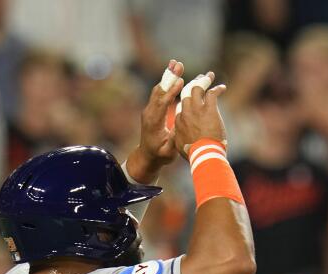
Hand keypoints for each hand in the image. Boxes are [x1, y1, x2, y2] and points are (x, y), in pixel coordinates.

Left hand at [129, 59, 185, 177]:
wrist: (147, 156)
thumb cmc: (160, 156)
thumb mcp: (168, 153)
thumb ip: (173, 142)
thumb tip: (179, 131)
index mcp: (154, 122)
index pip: (162, 104)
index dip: (171, 92)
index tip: (180, 81)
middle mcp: (150, 112)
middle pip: (159, 91)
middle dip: (169, 77)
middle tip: (178, 64)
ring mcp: (150, 108)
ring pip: (159, 88)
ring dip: (168, 75)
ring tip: (177, 63)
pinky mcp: (153, 107)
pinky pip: (160, 91)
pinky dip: (167, 81)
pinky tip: (174, 71)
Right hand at [173, 71, 228, 157]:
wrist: (204, 155)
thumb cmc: (195, 154)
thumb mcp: (181, 147)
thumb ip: (179, 138)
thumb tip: (179, 138)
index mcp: (178, 121)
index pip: (181, 106)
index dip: (187, 100)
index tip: (192, 99)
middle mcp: (186, 113)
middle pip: (187, 93)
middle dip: (193, 84)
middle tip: (199, 80)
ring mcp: (197, 110)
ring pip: (197, 88)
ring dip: (203, 81)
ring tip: (209, 76)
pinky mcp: (209, 110)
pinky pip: (212, 93)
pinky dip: (218, 89)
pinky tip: (222, 88)